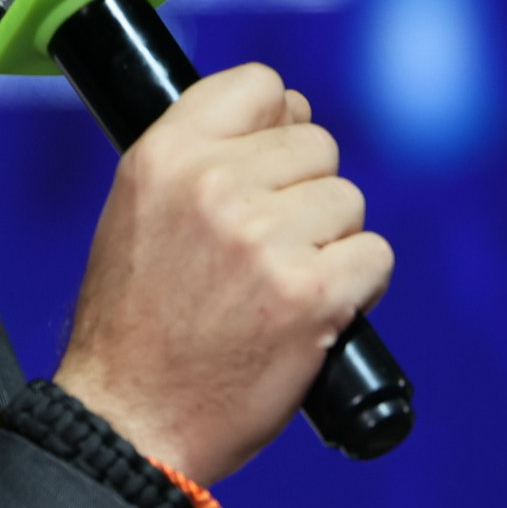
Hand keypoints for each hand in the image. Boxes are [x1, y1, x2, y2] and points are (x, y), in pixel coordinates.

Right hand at [54, 64, 389, 482]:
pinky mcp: (312, 293)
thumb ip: (199, 160)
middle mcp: (215, 186)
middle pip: (317, 145)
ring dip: (331, 243)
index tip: (271, 164)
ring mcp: (267, 238)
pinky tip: (316, 313)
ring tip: (281, 287)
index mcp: (165, 156)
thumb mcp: (137, 212)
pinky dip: (358, 287)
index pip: (261, 85)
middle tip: (268, 250)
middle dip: (305, 194)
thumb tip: (283, 116)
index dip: (277, 123)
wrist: (130, 422)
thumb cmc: (135, 327)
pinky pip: (375, 256)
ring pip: (349, 201)